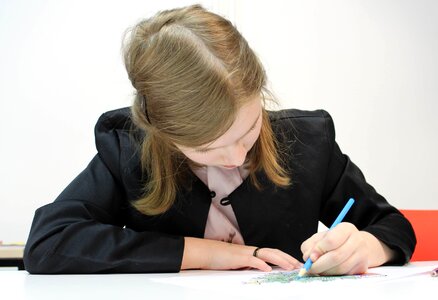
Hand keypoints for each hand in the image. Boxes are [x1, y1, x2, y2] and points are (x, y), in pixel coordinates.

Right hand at [182, 237, 301, 271]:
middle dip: (287, 258)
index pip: (272, 253)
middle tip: (298, 266)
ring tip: (290, 266)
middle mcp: (251, 250)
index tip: (294, 264)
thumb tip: (263, 270)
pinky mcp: (238, 258)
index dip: (284, 257)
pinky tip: (268, 268)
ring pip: (267, 254)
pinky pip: (252, 260)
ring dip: (280, 260)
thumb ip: (251, 265)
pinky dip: (261, 264)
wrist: (207, 252)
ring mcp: (245, 253)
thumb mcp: (239, 263)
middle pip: (273, 252)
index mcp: (252, 252)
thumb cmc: (221, 258)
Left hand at [300, 222, 369, 274]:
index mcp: (346, 228)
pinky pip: (344, 274)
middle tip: (309, 268)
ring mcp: (362, 254)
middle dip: (319, 264)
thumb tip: (308, 257)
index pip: (331, 240)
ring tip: (317, 269)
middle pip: (336, 256)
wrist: (356, 246)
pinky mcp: (362, 267)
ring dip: (325, 271)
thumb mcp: (321, 237)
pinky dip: (332, 274)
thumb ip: (311, 245)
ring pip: (340, 268)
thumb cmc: (335, 240)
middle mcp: (357, 240)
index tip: (310, 257)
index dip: (318, 250)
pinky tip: (326, 271)